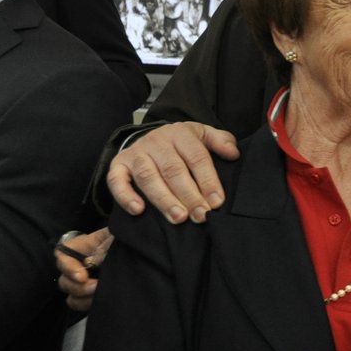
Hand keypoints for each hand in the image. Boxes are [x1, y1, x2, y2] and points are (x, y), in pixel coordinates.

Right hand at [55, 227, 112, 312]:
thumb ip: (105, 245)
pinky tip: (103, 300)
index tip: (82, 276)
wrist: (131, 250)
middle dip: (79, 287)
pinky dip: (88, 305)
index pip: (61, 257)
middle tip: (95, 286)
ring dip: (83, 298)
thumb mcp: (112, 236)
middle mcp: (74, 267)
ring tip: (100, 295)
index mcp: (76, 249)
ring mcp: (81, 283)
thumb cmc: (117, 239)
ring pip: (71, 296)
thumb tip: (94, 261)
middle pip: (64, 281)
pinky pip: (81, 304)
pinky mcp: (90, 294)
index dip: (68, 268)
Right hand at [106, 121, 238, 222]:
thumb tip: (233, 153)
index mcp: (180, 133)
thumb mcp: (202, 135)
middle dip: (189, 195)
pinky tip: (138, 211)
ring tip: (178, 217)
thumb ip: (220, 141)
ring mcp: (136, 153)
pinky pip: (116, 180)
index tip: (216, 202)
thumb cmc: (181, 143)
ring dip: (164, 199)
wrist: (148, 137)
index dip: (207, 180)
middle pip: (174, 170)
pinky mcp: (118, 165)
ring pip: (148, 177)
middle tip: (200, 215)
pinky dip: (125, 196)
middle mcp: (156, 142)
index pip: (197, 157)